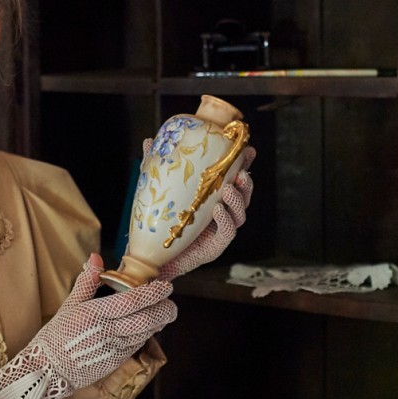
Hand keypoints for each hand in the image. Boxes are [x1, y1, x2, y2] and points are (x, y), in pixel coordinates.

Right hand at [0, 253, 176, 398]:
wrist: (48, 370)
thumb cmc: (56, 336)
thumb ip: (86, 281)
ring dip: (159, 323)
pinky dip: (147, 334)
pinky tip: (150, 326)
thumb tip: (96, 258)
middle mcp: (106, 331)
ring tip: (166, 312)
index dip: (152, 293)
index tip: (165, 286)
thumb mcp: (69, 305)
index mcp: (94, 314)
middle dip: (164, 310)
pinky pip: (137, 345)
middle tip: (171, 302)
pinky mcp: (115, 361)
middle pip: (145, 319)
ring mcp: (113, 348)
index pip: (131, 301)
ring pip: (145, 333)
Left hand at [157, 145, 255, 281]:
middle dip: (246, 183)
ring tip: (228, 189)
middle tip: (241, 172)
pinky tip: (219, 209)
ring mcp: (221, 230)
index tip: (248, 150)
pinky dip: (225, 220)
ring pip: (240, 214)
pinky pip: (227, 232)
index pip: (234, 178)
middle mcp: (223, 213)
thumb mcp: (160, 190)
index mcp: (214, 197)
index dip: (244, 164)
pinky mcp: (216, 247)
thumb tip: (150, 141)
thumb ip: (157, 167)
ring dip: (237, 200)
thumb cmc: (161, 223)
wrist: (154, 258)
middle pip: (244, 196)